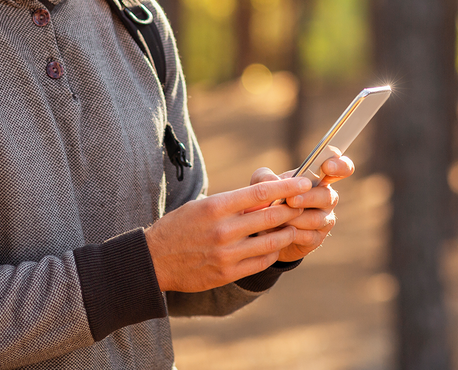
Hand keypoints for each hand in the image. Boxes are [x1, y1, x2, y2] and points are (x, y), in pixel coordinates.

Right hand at [144, 176, 311, 292]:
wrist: (155, 260)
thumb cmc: (179, 227)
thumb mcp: (202, 206)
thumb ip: (232, 204)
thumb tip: (265, 198)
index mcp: (216, 207)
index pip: (260, 193)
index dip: (287, 188)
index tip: (303, 183)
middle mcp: (223, 230)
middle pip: (271, 217)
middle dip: (292, 210)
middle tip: (303, 205)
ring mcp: (226, 254)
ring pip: (271, 242)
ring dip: (287, 233)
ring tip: (292, 227)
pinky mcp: (227, 273)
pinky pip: (261, 262)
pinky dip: (273, 253)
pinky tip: (275, 246)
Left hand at [250, 154, 354, 262]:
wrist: (262, 230)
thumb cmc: (267, 199)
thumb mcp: (261, 184)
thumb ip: (265, 177)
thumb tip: (275, 180)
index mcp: (318, 178)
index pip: (341, 168)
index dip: (340, 166)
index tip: (327, 166)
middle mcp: (326, 197)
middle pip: (328, 196)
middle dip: (308, 198)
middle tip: (290, 200)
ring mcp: (324, 219)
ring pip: (316, 219)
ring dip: (295, 218)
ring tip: (277, 218)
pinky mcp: (316, 238)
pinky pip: (308, 236)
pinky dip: (291, 234)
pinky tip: (278, 232)